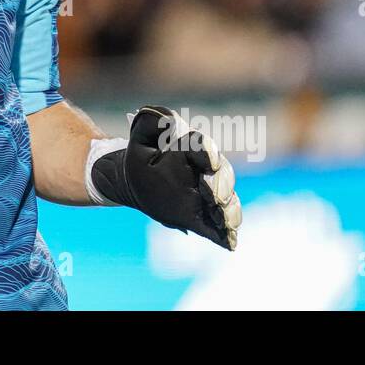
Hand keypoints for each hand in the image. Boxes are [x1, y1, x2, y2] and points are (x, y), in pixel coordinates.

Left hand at [86, 106, 241, 250]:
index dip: (208, 154)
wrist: (134, 178)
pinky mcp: (202, 214)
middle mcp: (206, 171)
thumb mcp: (140, 136)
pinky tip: (229, 242)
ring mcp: (207, 194)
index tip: (209, 162)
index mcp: (191, 148)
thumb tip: (171, 122)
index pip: (202, 147)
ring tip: (225, 220)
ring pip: (227, 200)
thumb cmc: (141, 154)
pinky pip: (218, 223)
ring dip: (229, 210)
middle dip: (222, 185)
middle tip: (215, 196)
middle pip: (223, 175)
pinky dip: (226, 233)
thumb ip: (151, 123)